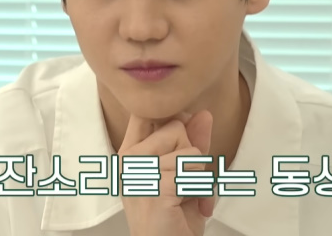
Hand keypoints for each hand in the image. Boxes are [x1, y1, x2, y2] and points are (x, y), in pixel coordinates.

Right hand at [118, 110, 214, 235]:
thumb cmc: (173, 219)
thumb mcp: (185, 174)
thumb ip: (192, 142)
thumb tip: (204, 114)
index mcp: (130, 152)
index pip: (147, 112)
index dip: (174, 120)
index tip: (180, 145)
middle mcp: (128, 160)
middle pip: (175, 126)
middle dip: (191, 154)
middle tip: (184, 182)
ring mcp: (138, 174)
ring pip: (190, 152)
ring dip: (198, 177)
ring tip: (185, 196)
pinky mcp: (154, 189)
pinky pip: (192, 172)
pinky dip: (199, 191)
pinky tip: (186, 205)